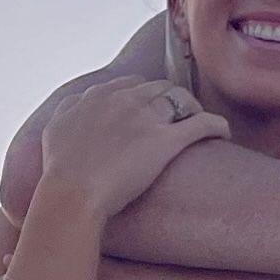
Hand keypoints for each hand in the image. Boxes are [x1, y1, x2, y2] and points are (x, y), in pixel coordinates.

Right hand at [37, 77, 227, 227]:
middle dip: (170, 99)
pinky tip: (223, 133)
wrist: (72, 194)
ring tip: (198, 123)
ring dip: (192, 108)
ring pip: (181, 99)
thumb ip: (68, 112)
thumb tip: (75, 108)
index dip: (143, 96)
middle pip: (159, 87)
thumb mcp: (56, 131)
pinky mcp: (167, 141)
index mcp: (98, 96)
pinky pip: (202, 123)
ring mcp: (147, 118)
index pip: (130, 84)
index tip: (148, 110)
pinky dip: (216, 125)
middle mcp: (124, 100)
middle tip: (178, 117)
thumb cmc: (60, 172)